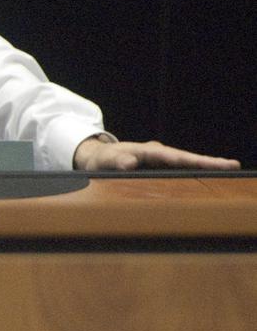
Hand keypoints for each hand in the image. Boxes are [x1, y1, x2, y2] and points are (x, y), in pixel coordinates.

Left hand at [73, 136, 239, 172]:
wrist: (97, 157)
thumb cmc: (101, 160)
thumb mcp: (104, 162)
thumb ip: (115, 162)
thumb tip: (130, 163)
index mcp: (147, 151)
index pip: (175, 157)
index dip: (194, 161)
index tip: (211, 163)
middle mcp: (158, 153)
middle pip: (187, 158)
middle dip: (209, 162)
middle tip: (233, 166)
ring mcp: (160, 159)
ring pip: (186, 163)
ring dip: (206, 167)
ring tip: (230, 170)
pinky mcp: (160, 167)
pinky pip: (180, 169)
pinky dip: (195, 172)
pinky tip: (209, 179)